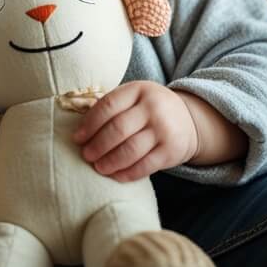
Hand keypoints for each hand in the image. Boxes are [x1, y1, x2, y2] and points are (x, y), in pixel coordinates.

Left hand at [72, 81, 198, 181]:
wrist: (188, 119)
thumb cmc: (150, 108)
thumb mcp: (134, 97)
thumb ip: (112, 107)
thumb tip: (82, 128)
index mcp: (138, 90)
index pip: (108, 106)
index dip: (90, 124)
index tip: (77, 137)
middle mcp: (152, 108)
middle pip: (118, 129)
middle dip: (98, 145)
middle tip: (86, 155)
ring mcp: (164, 130)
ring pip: (130, 150)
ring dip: (110, 161)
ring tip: (98, 167)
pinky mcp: (172, 151)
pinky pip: (145, 166)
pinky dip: (127, 173)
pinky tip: (116, 176)